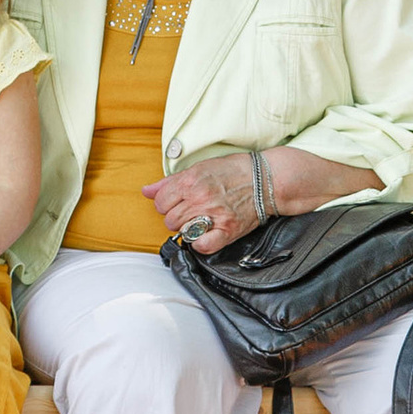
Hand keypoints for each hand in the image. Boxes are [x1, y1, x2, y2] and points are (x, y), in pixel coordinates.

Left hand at [145, 151, 261, 256]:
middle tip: (191, 210)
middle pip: (168, 219)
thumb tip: (147, 191)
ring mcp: (213, 214)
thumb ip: (170, 182)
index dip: (166, 203)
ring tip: (201, 218)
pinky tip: (206, 234)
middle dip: (176, 215)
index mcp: (190, 181)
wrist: (265, 179)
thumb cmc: (234, 171)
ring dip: (188, 227)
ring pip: (182, 232)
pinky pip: (202, 245)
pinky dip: (200, 243)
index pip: (160, 202)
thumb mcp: (199, 168)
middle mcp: (199, 198)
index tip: (177, 202)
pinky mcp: (227, 229)